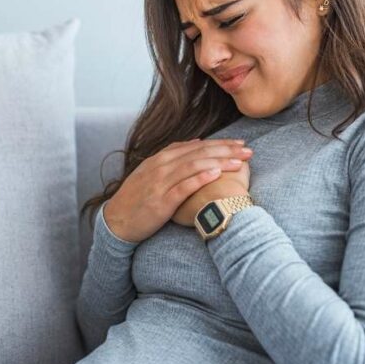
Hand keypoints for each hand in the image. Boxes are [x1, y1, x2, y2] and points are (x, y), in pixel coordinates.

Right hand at [102, 138, 253, 243]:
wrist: (116, 221)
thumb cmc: (137, 199)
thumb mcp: (152, 172)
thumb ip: (173, 157)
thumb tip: (197, 143)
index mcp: (161, 159)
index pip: (195, 146)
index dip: (219, 143)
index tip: (239, 143)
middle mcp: (161, 167)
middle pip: (198, 153)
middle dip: (225, 150)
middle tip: (248, 150)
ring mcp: (160, 183)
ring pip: (193, 166)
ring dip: (218, 162)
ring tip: (238, 161)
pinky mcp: (161, 201)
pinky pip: (183, 187)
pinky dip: (200, 178)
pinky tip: (216, 174)